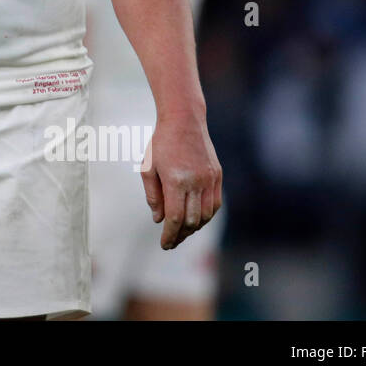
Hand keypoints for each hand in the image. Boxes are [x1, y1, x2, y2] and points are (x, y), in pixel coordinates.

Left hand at [140, 111, 221, 249]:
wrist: (184, 121)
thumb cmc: (161, 144)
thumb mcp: (148, 168)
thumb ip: (153, 195)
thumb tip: (159, 219)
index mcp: (176, 180)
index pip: (176, 218)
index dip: (170, 235)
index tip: (164, 244)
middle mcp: (196, 182)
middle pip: (192, 220)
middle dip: (181, 235)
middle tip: (171, 242)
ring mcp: (210, 179)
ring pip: (206, 215)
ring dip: (194, 228)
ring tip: (182, 233)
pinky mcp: (217, 176)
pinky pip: (215, 204)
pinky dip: (205, 216)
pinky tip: (195, 219)